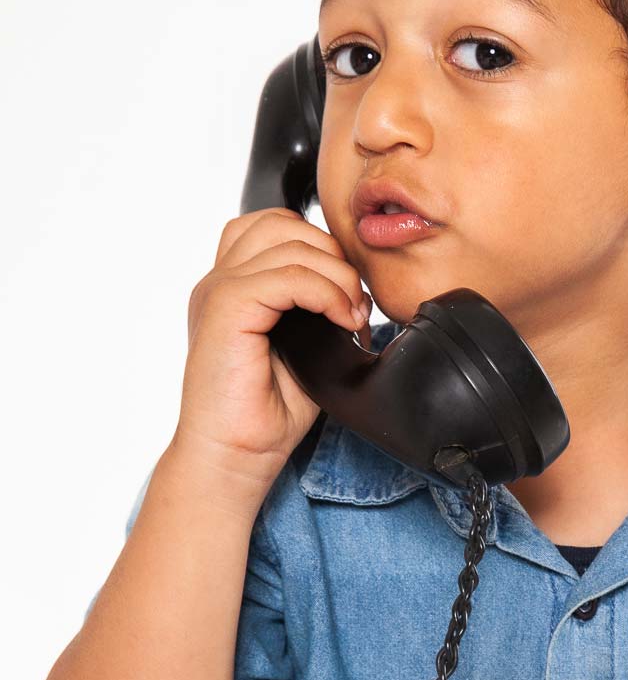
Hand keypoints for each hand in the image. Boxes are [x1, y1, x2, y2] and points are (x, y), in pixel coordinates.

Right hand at [173, 209, 372, 490]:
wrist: (234, 456)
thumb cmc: (266, 414)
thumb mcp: (306, 350)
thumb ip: (319, 309)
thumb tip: (357, 289)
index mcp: (233, 287)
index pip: (275, 226)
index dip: (320, 248)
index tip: (346, 296)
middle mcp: (219, 282)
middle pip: (283, 224)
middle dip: (333, 257)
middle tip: (354, 306)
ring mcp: (218, 291)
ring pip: (289, 243)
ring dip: (335, 275)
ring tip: (351, 316)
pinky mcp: (225, 309)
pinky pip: (287, 275)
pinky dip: (325, 292)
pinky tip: (340, 321)